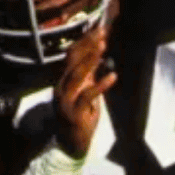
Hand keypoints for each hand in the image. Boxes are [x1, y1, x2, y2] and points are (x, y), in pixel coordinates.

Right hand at [53, 26, 116, 156]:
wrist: (70, 144)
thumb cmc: (80, 117)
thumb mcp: (85, 93)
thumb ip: (88, 77)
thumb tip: (97, 57)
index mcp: (64, 81)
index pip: (71, 55)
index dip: (84, 41)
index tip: (98, 30)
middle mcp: (62, 87)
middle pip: (72, 60)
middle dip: (87, 44)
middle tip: (102, 32)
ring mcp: (66, 100)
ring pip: (77, 74)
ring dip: (91, 59)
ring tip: (103, 46)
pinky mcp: (74, 113)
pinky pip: (87, 96)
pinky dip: (101, 85)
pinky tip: (113, 76)